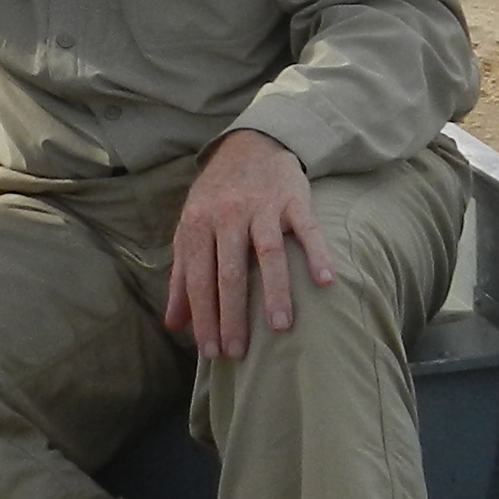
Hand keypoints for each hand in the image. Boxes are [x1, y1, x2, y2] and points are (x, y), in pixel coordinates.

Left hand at [161, 129, 333, 360]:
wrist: (248, 146)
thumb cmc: (216, 199)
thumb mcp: (191, 232)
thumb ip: (182, 278)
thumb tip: (174, 325)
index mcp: (198, 225)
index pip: (199, 280)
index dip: (204, 318)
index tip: (211, 352)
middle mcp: (227, 214)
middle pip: (230, 272)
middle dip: (233, 316)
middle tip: (239, 353)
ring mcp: (262, 206)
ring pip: (268, 253)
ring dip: (275, 292)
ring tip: (280, 328)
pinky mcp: (293, 199)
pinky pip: (307, 229)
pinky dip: (317, 254)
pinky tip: (325, 282)